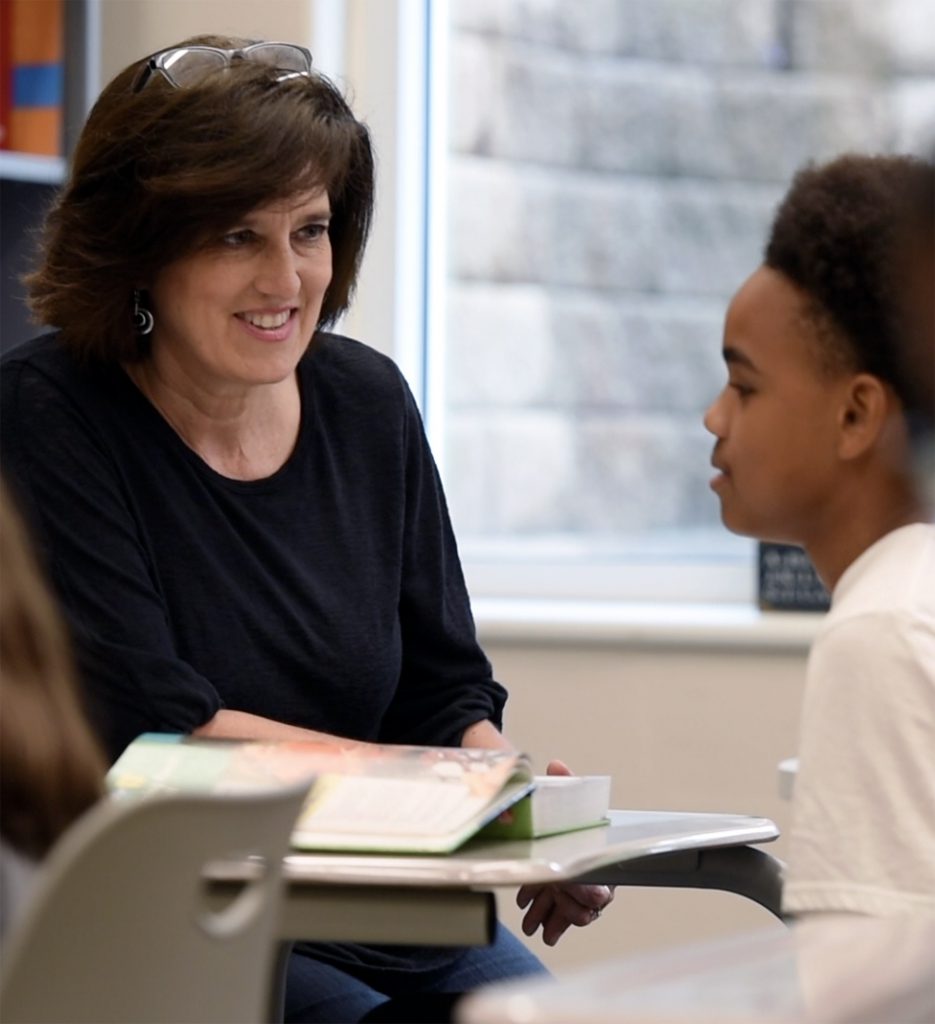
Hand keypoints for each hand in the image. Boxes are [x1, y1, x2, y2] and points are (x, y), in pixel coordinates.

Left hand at [515, 759, 614, 945]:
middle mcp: (596, 882)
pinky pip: (563, 920)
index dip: (586, 888)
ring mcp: (582, 895)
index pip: (600, 883)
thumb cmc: (578, 822)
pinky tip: (541, 931)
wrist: (575, 833)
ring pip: (570, 914)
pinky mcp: (569, 903)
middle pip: (584, 904)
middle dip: (563, 906)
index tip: (569, 885)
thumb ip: (567, 786)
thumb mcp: (572, 802)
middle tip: (548, 901)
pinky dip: (552, 927)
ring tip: (531, 924)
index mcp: (601, 859)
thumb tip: (557, 765)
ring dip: (549, 917)